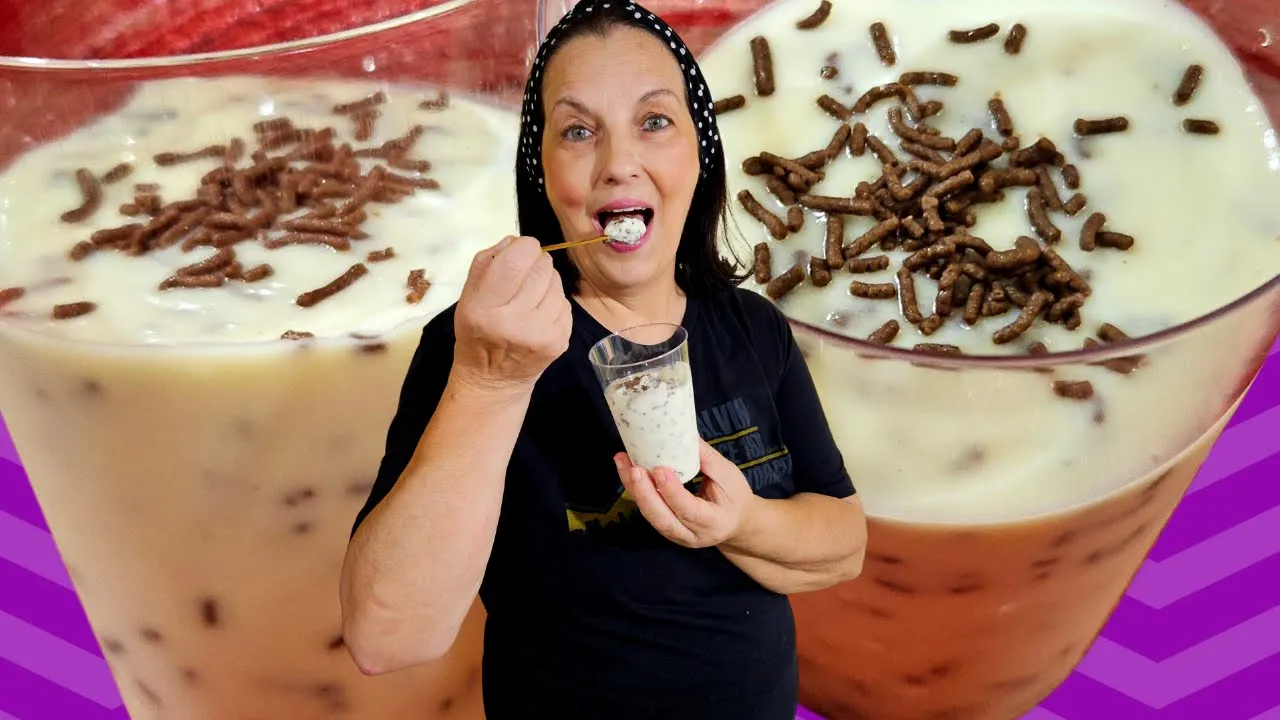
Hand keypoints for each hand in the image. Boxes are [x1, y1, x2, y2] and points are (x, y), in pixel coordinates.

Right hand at [452, 236, 571, 393]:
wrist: (493, 380)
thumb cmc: (477, 332)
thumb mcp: (468, 296)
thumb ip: (488, 261)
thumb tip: (516, 241)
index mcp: (486, 307)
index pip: (518, 258)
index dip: (523, 247)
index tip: (518, 254)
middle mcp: (515, 322)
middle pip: (542, 266)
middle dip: (534, 263)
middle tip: (522, 278)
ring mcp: (542, 334)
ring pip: (557, 282)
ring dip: (545, 282)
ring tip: (529, 298)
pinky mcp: (560, 342)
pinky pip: (565, 302)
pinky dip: (553, 302)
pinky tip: (539, 314)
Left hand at [614, 439, 758, 548]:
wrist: (736, 523)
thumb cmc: (735, 497)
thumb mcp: (729, 476)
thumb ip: (707, 458)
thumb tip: (683, 433)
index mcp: (713, 523)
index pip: (688, 510)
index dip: (672, 491)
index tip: (659, 469)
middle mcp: (691, 535)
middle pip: (662, 519)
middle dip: (645, 494)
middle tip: (634, 468)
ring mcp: (676, 535)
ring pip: (651, 516)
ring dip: (635, 489)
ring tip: (623, 462)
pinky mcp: (665, 528)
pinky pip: (648, 511)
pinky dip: (636, 491)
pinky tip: (627, 470)